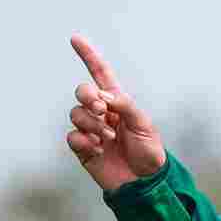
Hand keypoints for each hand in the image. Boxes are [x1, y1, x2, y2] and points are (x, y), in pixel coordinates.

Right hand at [66, 34, 165, 190]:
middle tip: (103, 111)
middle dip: (89, 97)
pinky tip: (98, 149)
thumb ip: (124, 105)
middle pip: (82, 92)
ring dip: (92, 124)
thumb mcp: (143, 124)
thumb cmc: (149, 151)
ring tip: (108, 137)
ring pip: (76, 114)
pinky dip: (84, 141)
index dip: (89, 56)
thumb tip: (102, 94)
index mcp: (119, 102)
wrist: (144, 181)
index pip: (100, 74)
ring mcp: (91, 129)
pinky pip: (72, 136)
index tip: (76, 39)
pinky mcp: (83, 147)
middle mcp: (102, 113)